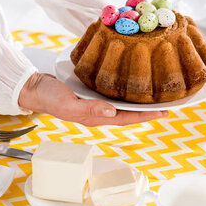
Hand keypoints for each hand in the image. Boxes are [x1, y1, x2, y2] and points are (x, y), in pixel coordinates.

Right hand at [18, 73, 167, 126]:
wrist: (35, 88)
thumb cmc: (49, 97)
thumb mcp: (67, 104)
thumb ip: (89, 109)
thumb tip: (112, 112)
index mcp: (95, 118)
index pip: (127, 119)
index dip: (146, 116)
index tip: (164, 112)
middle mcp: (99, 113)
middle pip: (130, 114)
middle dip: (149, 111)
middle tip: (169, 104)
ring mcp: (96, 104)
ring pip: (123, 105)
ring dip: (140, 102)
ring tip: (157, 96)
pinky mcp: (92, 94)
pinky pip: (114, 95)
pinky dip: (126, 92)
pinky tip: (133, 86)